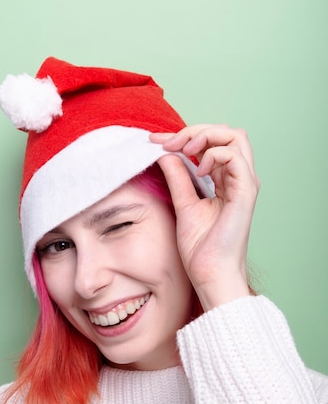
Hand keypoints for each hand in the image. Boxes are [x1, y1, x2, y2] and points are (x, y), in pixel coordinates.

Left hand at [150, 125, 259, 311]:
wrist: (209, 273)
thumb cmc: (201, 247)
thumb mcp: (183, 202)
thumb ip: (177, 177)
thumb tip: (165, 153)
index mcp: (226, 180)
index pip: (213, 142)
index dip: (186, 135)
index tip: (158, 141)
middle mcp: (239, 178)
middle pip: (228, 133)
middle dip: (196, 130)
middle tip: (170, 142)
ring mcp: (244, 184)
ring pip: (235, 137)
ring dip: (206, 136)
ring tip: (186, 150)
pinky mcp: (245, 193)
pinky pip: (235, 157)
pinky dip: (214, 155)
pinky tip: (199, 170)